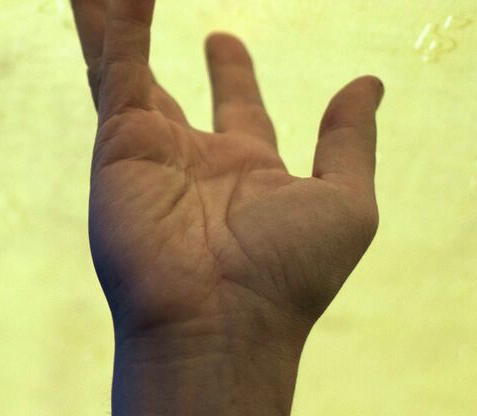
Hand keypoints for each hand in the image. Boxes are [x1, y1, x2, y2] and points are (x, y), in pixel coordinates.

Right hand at [71, 0, 384, 349]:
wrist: (221, 323)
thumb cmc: (288, 281)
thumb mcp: (346, 203)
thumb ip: (351, 141)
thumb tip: (368, 84)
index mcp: (246, 173)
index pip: (237, 108)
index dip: (232, 73)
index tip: (222, 41)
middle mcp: (191, 161)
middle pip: (162, 82)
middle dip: (146, 43)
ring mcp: (148, 154)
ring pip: (122, 66)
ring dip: (109, 20)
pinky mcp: (118, 148)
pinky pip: (118, 71)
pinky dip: (121, 27)